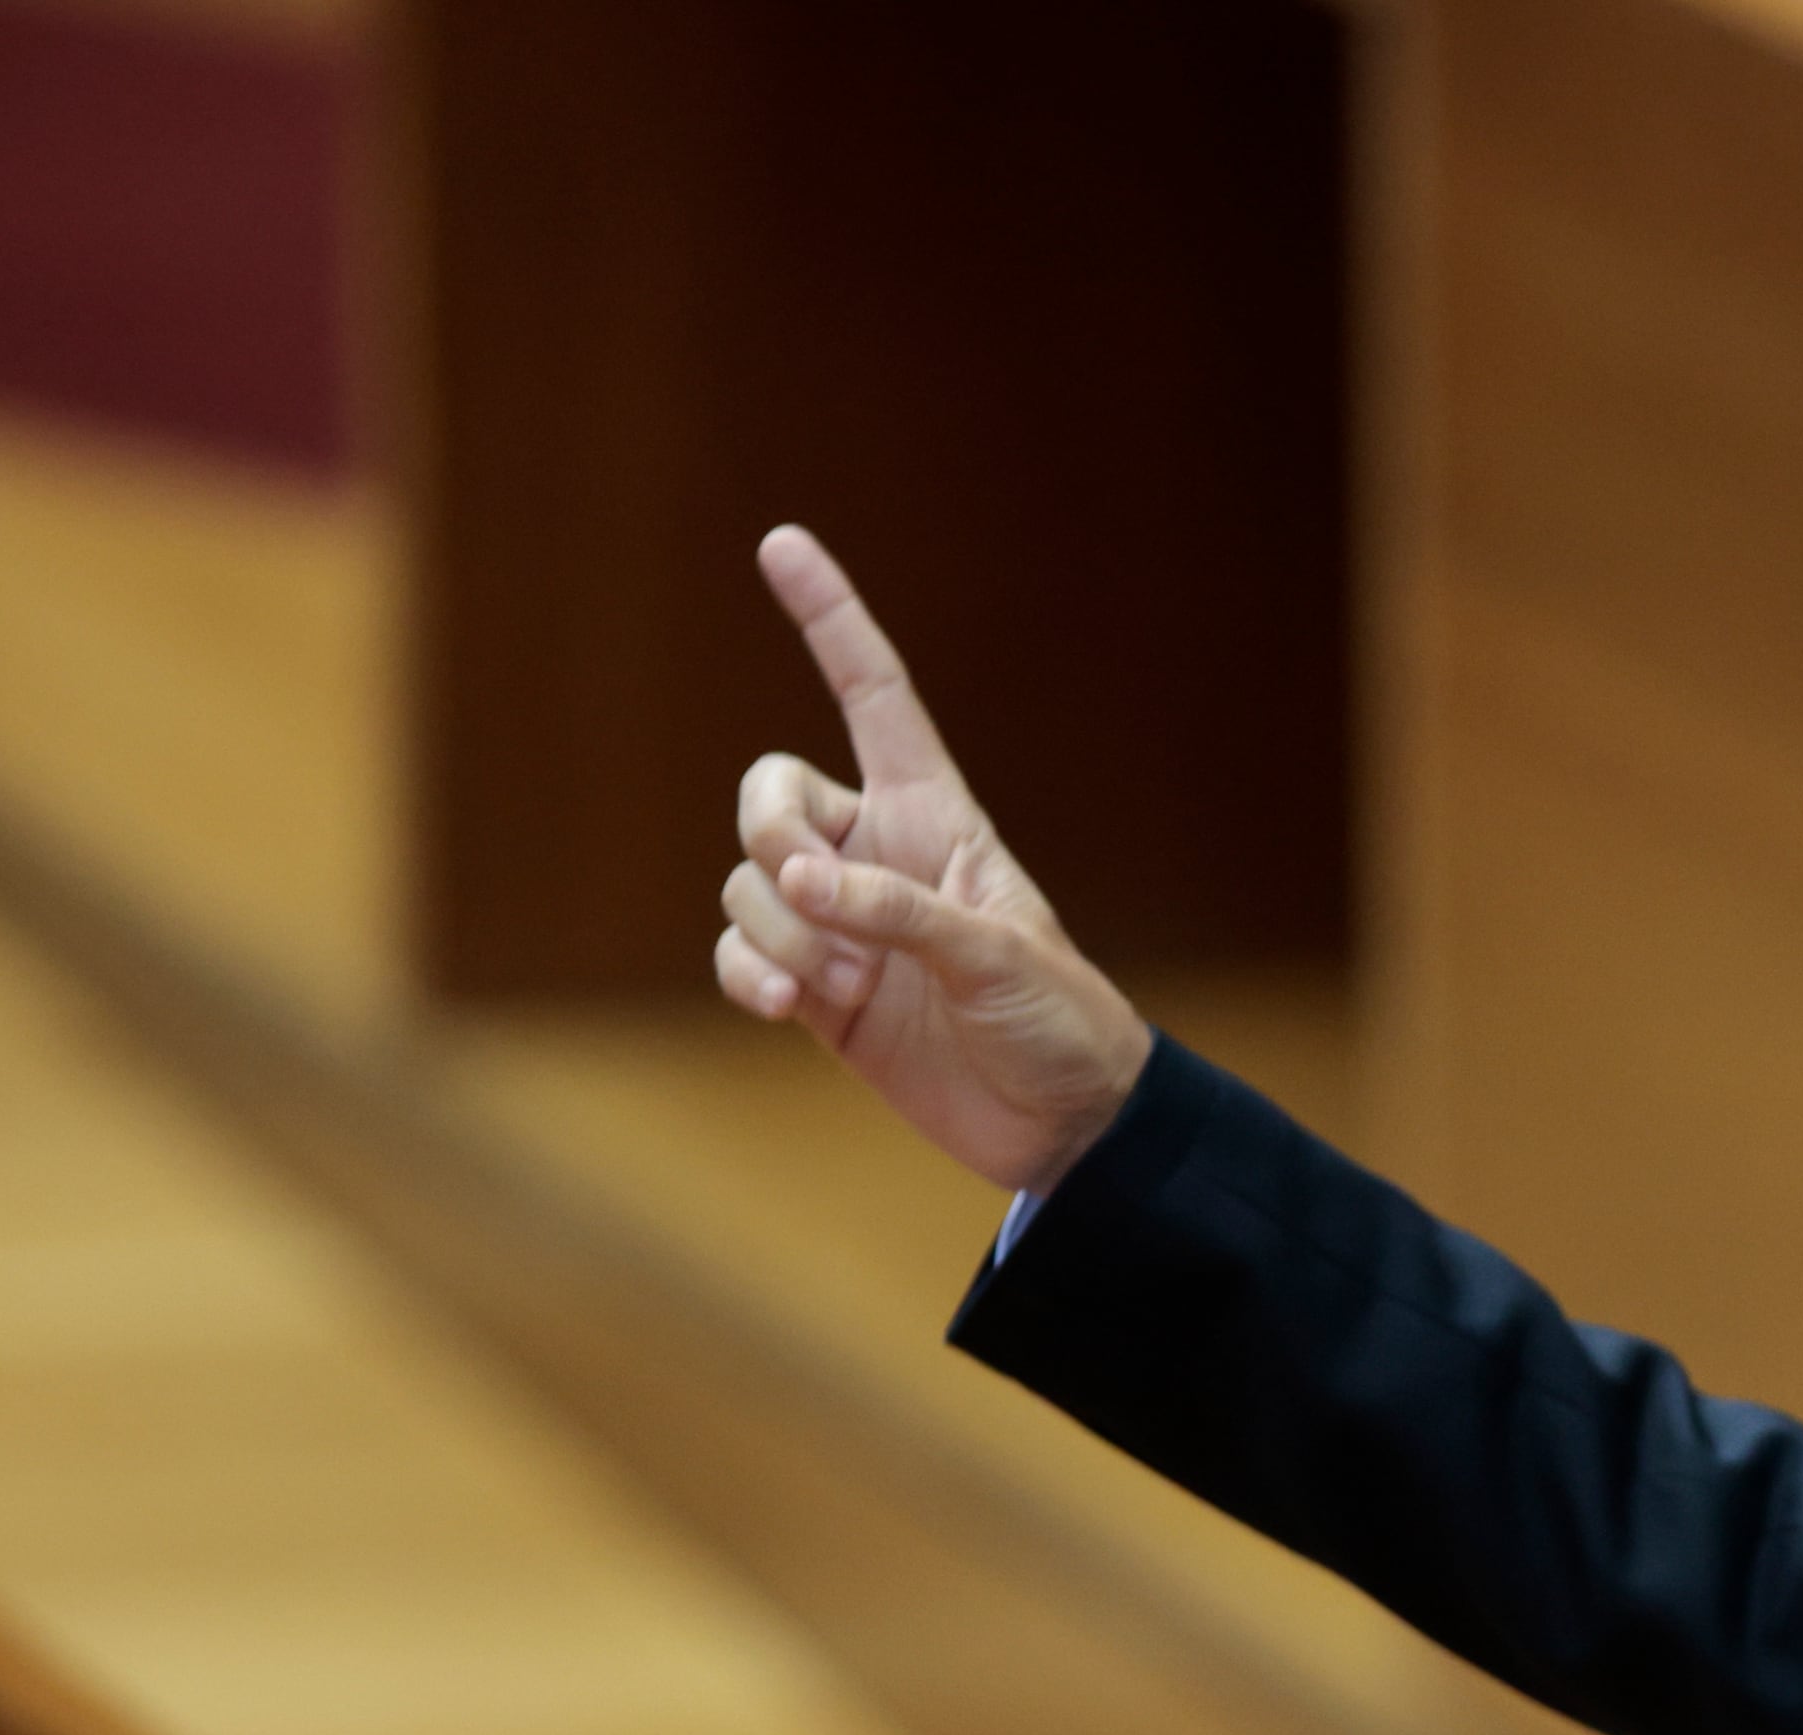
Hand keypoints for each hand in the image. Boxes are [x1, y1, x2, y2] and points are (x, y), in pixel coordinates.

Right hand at [714, 525, 1154, 1194]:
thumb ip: (899, 911)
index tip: (782, 543)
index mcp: (936, 815)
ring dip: (777, 933)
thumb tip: (801, 886)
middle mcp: (876, 855)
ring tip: (846, 986)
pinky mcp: (815, 992)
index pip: (873, 696)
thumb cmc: (1059, 1022)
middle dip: (770, 836)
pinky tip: (788, 1009)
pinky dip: (747, 974)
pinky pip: (740, 953)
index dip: (831, 620)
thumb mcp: (998, 955)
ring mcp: (839, 924)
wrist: (1062, 1124)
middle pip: (769, 794)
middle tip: (815, 898)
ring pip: (748, 884)